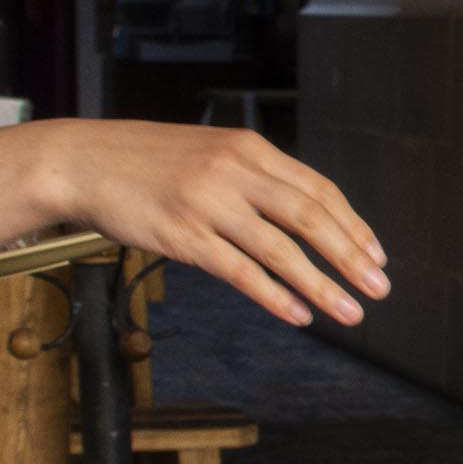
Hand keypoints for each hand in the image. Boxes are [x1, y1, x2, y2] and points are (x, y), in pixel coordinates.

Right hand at [40, 122, 389, 329]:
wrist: (83, 160)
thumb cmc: (146, 161)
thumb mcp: (210, 152)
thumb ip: (253, 177)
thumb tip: (301, 213)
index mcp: (249, 149)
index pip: (318, 188)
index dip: (353, 225)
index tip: (376, 255)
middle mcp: (235, 171)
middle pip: (310, 217)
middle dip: (351, 257)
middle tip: (379, 287)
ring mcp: (208, 203)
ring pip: (281, 249)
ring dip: (322, 284)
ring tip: (349, 312)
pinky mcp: (183, 235)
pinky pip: (240, 271)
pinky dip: (274, 296)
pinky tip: (298, 314)